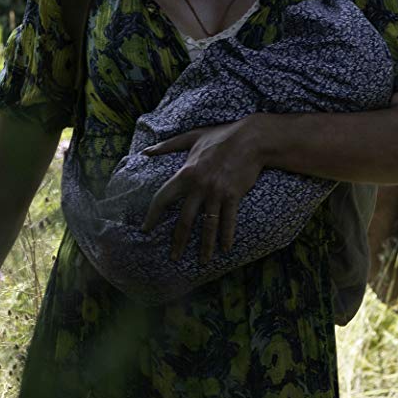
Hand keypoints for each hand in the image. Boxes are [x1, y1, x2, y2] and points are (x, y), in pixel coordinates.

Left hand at [140, 117, 266, 262]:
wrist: (251, 138)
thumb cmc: (221, 136)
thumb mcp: (192, 136)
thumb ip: (168, 145)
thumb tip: (146, 150)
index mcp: (186, 172)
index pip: (163, 198)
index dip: (152, 215)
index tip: (145, 229)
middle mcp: (199, 186)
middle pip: (184, 220)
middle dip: (178, 241)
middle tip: (173, 258)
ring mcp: (217, 192)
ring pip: (208, 225)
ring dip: (204, 246)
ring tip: (202, 262)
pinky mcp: (234, 196)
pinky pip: (229, 221)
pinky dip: (227, 237)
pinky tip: (226, 249)